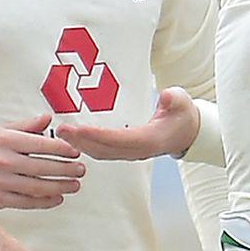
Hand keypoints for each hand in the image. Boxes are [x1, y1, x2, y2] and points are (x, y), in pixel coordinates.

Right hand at [0, 114, 83, 209]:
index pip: (42, 144)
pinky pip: (26, 202)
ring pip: (37, 186)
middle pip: (43, 167)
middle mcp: (3, 161)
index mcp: (6, 141)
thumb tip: (49, 118)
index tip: (76, 152)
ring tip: (74, 185)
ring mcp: (0, 182)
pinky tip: (57, 198)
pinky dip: (45, 202)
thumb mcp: (0, 131)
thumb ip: (27, 126)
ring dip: (60, 187)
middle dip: (67, 169)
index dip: (63, 149)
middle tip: (81, 170)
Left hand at [57, 87, 198, 160]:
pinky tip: (75, 139)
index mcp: (150, 140)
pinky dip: (88, 146)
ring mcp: (132, 154)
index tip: (79, 129)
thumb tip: (167, 96)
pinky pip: (104, 152)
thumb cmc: (183, 116)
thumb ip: (174, 99)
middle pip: (105, 150)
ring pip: (102, 153)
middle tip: (60, 130)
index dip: (98, 135)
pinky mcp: (127, 152)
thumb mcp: (182, 102)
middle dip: (81, 141)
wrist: (189, 133)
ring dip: (81, 145)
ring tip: (62, 134)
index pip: (119, 140)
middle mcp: (138, 151)